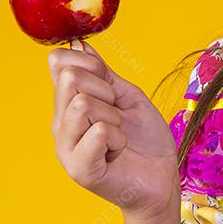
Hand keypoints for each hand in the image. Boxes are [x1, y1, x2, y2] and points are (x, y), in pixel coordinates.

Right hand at [48, 40, 179, 222]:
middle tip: (118, 117)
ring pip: (83, 104)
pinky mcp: (79, 170)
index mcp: (68, 105)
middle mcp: (60, 126)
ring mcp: (66, 149)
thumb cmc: (145, 139)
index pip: (61, 63)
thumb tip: (78, 45)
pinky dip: (119, 139)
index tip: (111, 86)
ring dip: (114, 118)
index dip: (91, 65)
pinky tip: (118, 153)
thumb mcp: (126, 96)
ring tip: (118, 137)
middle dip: (107, 92)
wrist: (161, 178)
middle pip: (72, 80)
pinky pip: (98, 132)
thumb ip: (102, 74)